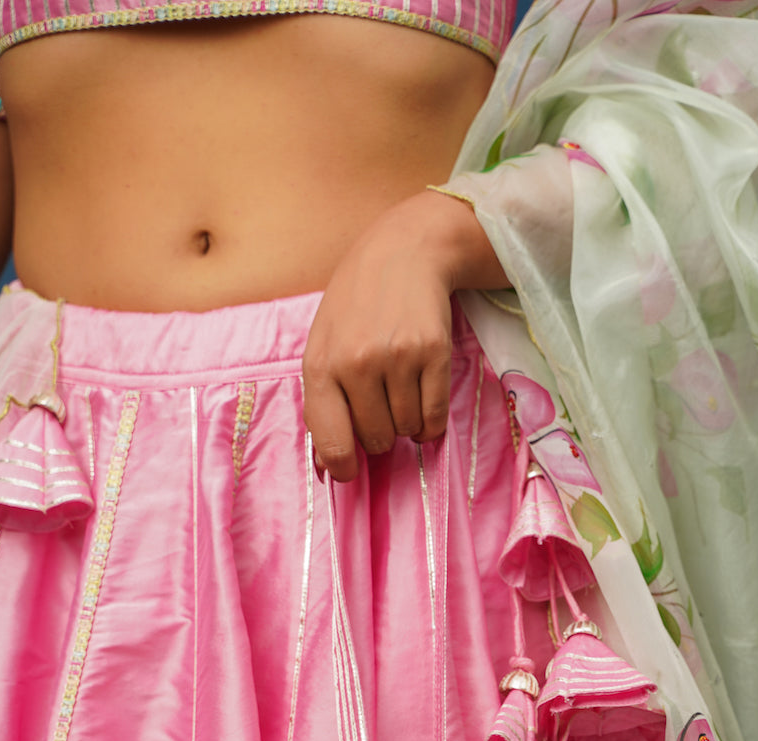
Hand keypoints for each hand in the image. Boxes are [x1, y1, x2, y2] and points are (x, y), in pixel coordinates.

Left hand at [303, 189, 506, 482]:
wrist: (404, 251)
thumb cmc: (358, 304)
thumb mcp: (324, 344)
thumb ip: (323, 402)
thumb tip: (330, 468)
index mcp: (322, 364)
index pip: (333, 441)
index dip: (343, 466)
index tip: (350, 471)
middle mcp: (358, 363)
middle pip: (377, 440)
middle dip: (381, 432)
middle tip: (382, 404)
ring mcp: (398, 358)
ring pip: (408, 431)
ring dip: (408, 422)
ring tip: (402, 388)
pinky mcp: (434, 354)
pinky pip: (435, 418)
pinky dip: (432, 421)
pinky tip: (423, 396)